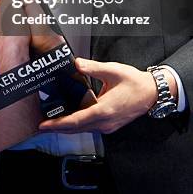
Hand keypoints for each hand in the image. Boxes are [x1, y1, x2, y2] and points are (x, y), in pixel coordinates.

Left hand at [38, 58, 162, 134]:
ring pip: (83, 129)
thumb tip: (76, 64)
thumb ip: (92, 67)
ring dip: (67, 126)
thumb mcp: (112, 70)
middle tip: (41, 124)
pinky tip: (71, 117)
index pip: (76, 121)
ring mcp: (108, 126)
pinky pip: (90, 127)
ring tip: (52, 121)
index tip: (44, 125)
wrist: (151, 93)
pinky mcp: (110, 125)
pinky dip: (77, 124)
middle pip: (76, 128)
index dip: (58, 124)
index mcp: (104, 110)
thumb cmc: (134, 82)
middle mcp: (105, 122)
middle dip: (58, 127)